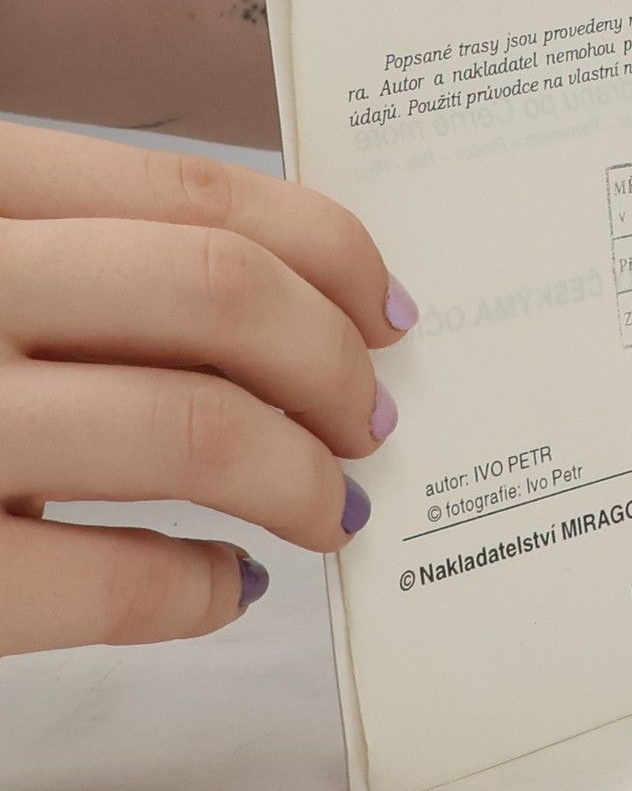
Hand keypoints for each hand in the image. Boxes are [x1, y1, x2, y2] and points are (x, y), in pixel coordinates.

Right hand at [0, 121, 414, 651]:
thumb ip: (82, 246)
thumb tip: (297, 302)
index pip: (202, 200)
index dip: (332, 256)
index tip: (390, 312)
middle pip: (220, 300)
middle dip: (334, 367)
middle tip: (374, 419)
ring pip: (193, 430)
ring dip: (302, 478)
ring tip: (331, 507)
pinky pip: (115, 581)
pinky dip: (202, 590)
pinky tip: (223, 587)